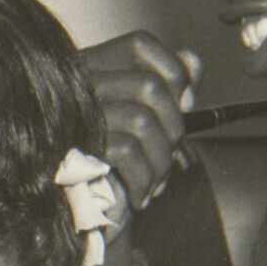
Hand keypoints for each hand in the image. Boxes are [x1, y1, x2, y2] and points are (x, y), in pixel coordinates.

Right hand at [81, 30, 201, 211]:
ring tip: (157, 181)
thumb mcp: (148, 123)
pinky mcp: (74, 149)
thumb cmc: (116, 170)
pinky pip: (128, 150)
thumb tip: (192, 60)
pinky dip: (145, 178)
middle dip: (174, 126)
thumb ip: (169, 86)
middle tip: (170, 154)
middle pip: (148, 84)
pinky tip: (141, 195)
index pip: (138, 44)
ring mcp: (74, 117)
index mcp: (92, 72)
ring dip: (162, 159)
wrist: (85, 221)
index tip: (185, 104)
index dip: (172, 68)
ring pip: (142, 120)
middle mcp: (78, 88)